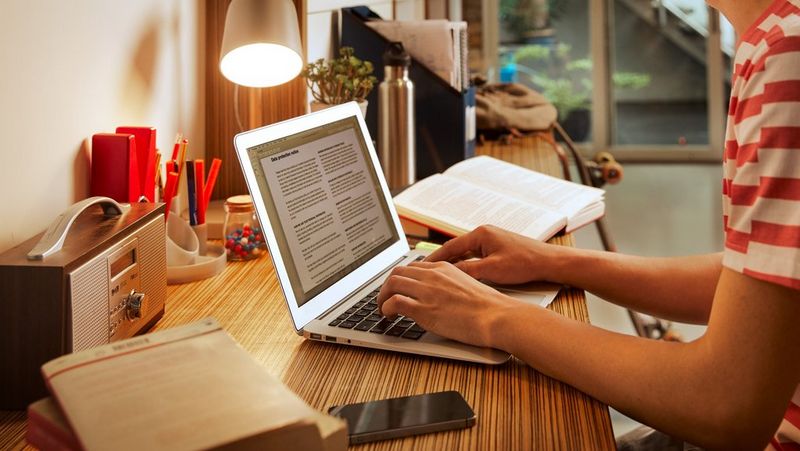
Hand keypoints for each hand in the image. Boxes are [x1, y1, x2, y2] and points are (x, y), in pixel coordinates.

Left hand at [377, 261, 524, 348]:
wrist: (498, 316)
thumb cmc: (490, 307)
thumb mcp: (469, 285)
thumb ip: (451, 285)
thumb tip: (443, 296)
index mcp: (444, 267)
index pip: (413, 266)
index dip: (402, 277)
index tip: (398, 287)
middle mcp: (432, 275)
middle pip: (398, 272)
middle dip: (387, 285)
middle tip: (385, 298)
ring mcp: (427, 291)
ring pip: (392, 284)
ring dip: (382, 297)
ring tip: (382, 308)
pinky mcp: (423, 309)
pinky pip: (394, 302)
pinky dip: (386, 308)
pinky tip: (388, 316)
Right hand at [426, 225, 569, 284]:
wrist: (549, 262)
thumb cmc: (525, 263)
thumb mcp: (492, 270)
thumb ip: (468, 270)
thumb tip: (448, 274)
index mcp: (481, 234)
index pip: (450, 246)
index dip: (434, 258)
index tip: (421, 267)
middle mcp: (485, 234)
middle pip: (456, 249)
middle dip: (441, 261)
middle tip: (426, 273)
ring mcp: (492, 241)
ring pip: (466, 254)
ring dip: (455, 264)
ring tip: (440, 276)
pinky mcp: (498, 249)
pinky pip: (476, 257)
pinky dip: (467, 265)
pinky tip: (463, 276)